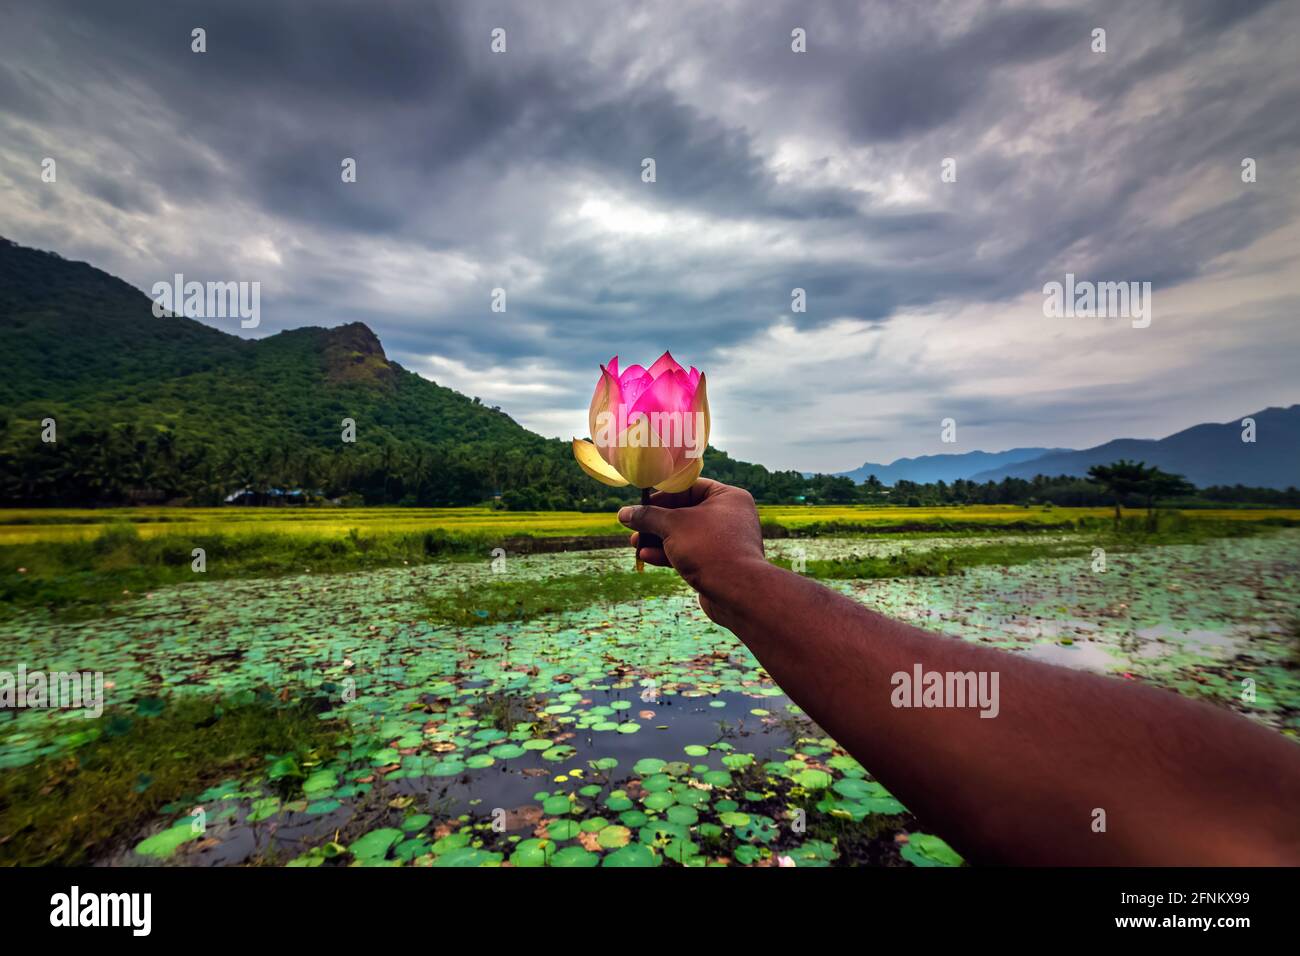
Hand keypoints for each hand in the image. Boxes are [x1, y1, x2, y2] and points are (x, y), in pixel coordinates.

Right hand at [617, 479, 765, 607]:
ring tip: (634, 544)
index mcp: (728, 497)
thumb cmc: (708, 549)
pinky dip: (669, 553)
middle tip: (633, 527)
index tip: (639, 504)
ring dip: (658, 539)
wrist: (737, 593)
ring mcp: (724, 541)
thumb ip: (648, 517)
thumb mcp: (673, 526)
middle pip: (685, 512)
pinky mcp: (718, 563)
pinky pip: (690, 553)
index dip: (661, 495)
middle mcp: (729, 516)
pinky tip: (647, 557)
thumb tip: (624, 513)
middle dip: (656, 522)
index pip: (689, 487)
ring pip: (685, 535)